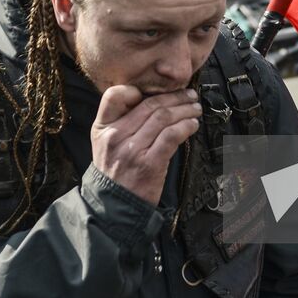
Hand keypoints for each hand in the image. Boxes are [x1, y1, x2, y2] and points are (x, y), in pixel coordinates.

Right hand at [91, 86, 200, 205]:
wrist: (115, 207)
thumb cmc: (115, 173)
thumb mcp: (105, 144)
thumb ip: (120, 122)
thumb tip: (154, 103)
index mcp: (102, 128)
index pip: (114, 95)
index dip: (136, 90)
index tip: (156, 92)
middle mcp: (115, 136)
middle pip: (149, 105)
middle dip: (174, 97)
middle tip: (189, 96)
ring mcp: (132, 149)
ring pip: (163, 117)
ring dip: (184, 110)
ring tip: (195, 109)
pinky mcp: (149, 164)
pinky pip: (171, 136)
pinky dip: (185, 126)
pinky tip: (192, 125)